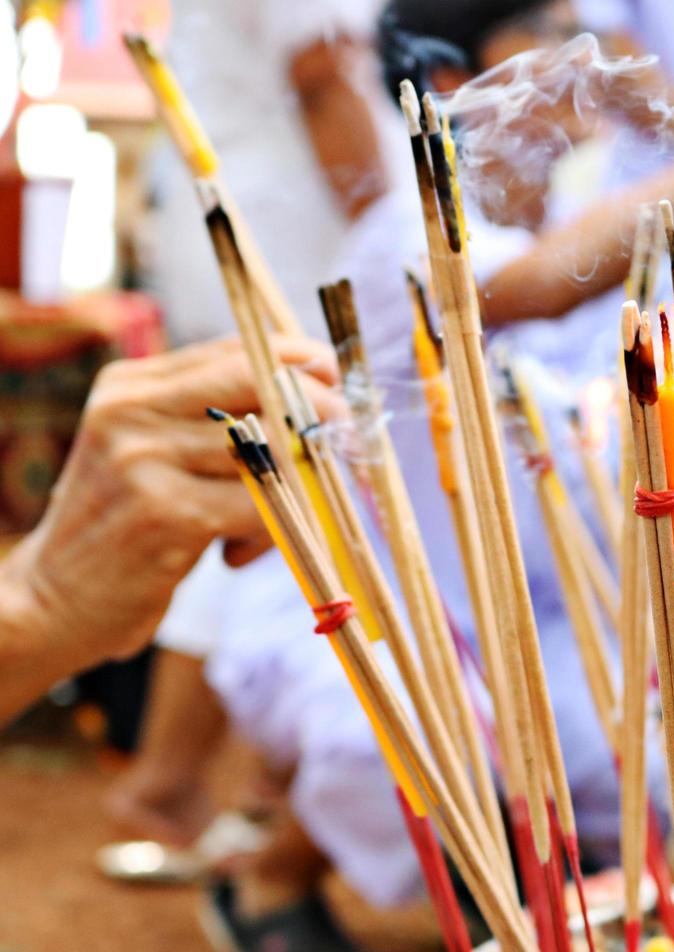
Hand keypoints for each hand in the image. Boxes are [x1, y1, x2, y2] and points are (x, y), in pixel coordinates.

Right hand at [0, 337, 340, 677]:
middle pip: (258, 384)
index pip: (234, 351)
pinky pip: (262, 509)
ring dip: (288, 493)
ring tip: (254, 529)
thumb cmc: (126, 524)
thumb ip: (212, 418)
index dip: (296, 361)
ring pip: (270, 454)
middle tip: (340, 437)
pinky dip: (269, 533)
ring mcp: (144, 460)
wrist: (54, 599)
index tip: (333, 376)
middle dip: (315, 409)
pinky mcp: (167, 514)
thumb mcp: (153, 453)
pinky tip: (233, 555)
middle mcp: (131, 412)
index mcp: (130, 386)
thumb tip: (316, 386)